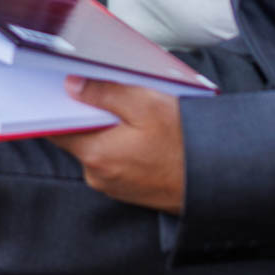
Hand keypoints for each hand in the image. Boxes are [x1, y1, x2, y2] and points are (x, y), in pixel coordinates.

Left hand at [47, 77, 185, 213]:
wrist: (220, 181)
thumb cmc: (188, 145)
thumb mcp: (148, 106)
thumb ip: (105, 92)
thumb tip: (72, 85)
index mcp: (97, 155)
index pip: (55, 127)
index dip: (54, 103)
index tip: (56, 84)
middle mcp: (99, 176)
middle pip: (78, 134)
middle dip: (89, 112)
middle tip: (109, 90)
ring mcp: (114, 186)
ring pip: (98, 146)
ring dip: (109, 128)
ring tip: (135, 111)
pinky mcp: (129, 189)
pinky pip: (115, 159)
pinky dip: (122, 144)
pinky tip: (144, 132)